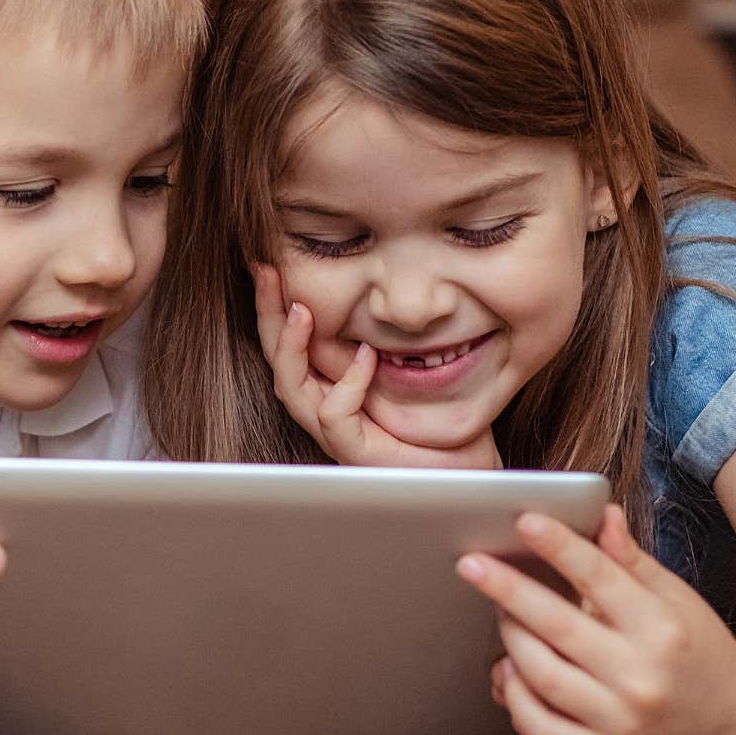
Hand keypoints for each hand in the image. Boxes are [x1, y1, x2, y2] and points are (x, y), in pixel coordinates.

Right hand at [251, 263, 500, 467]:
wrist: (469, 470)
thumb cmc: (444, 422)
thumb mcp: (412, 365)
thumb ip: (388, 336)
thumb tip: (380, 286)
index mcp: (333, 386)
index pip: (289, 344)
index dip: (273, 307)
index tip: (271, 264)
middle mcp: (326, 410)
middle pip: (278, 361)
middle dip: (268, 314)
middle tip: (265, 271)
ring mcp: (338, 435)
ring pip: (292, 390)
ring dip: (292, 348)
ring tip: (300, 310)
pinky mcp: (357, 454)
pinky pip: (334, 416)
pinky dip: (347, 384)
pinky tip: (367, 356)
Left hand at [459, 504, 735, 734]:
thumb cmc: (698, 649)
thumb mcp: (675, 597)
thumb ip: (631, 561)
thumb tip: (602, 515)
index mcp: (661, 628)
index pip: (599, 577)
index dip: (558, 546)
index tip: (524, 521)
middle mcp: (641, 677)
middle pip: (557, 626)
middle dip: (508, 589)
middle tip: (473, 564)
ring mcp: (621, 722)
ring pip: (542, 676)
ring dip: (510, 640)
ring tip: (499, 613)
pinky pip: (541, 728)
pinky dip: (516, 697)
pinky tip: (509, 669)